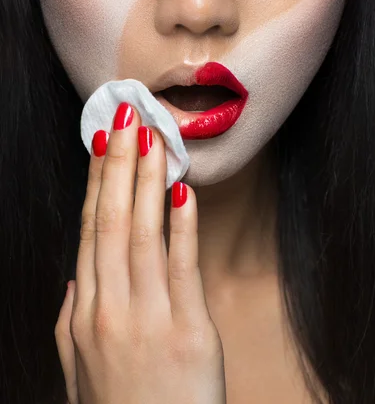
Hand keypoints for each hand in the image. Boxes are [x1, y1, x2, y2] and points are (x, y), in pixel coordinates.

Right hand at [55, 102, 226, 403]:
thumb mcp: (77, 370)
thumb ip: (71, 322)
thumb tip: (76, 279)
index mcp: (82, 312)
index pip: (90, 229)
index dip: (96, 181)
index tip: (103, 142)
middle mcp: (109, 307)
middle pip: (112, 220)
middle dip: (119, 164)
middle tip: (128, 118)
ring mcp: (148, 318)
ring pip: (143, 233)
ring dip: (147, 180)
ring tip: (153, 138)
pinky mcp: (189, 332)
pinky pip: (183, 266)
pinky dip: (182, 225)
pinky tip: (182, 190)